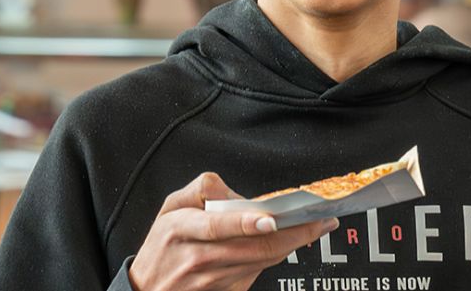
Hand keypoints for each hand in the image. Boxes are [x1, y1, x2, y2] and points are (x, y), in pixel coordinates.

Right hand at [129, 173, 339, 290]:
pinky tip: (295, 241)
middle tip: (321, 218)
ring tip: (318, 225)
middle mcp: (199, 257)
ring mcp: (214, 278)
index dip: (245, 223)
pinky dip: (279, 254)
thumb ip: (201, 190)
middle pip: (253, 247)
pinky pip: (260, 270)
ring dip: (295, 243)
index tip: (271, 219)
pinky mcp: (227, 290)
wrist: (149, 289)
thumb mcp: (170, 207)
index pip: (216, 227)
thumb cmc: (162, 245)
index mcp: (182, 231)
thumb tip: (236, 194)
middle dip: (293, 233)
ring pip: (263, 260)